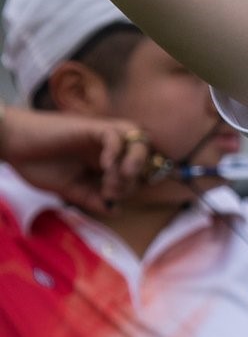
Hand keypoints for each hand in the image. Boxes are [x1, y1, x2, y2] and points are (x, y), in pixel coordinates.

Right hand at [0, 107, 154, 209]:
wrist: (12, 146)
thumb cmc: (37, 164)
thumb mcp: (68, 189)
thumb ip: (91, 198)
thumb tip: (116, 210)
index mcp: (105, 161)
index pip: (136, 172)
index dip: (131, 187)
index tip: (110, 199)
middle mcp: (109, 147)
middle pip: (145, 155)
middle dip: (134, 178)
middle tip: (111, 190)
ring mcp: (102, 135)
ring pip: (138, 139)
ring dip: (135, 160)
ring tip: (118, 176)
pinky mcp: (91, 126)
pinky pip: (117, 133)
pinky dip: (116, 150)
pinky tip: (104, 165)